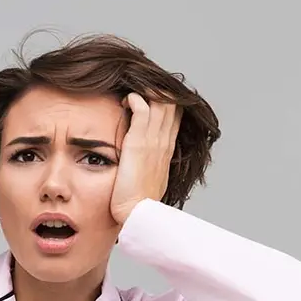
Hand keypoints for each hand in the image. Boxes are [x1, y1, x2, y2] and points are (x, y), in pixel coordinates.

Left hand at [110, 92, 182, 224]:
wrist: (137, 214)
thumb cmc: (138, 202)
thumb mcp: (147, 179)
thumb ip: (146, 165)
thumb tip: (140, 162)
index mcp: (166, 149)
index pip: (174, 115)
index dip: (164, 100)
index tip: (148, 95)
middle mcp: (164, 142)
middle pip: (171, 103)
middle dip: (156, 90)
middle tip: (138, 87)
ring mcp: (153, 141)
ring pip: (160, 101)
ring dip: (145, 90)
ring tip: (130, 90)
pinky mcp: (139, 143)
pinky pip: (143, 109)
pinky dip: (136, 99)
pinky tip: (126, 101)